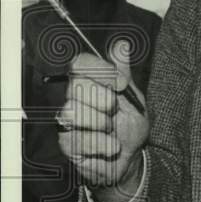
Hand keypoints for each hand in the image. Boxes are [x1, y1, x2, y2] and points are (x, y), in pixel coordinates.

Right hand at [56, 45, 148, 195]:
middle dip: (104, 100)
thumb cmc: (130, 125)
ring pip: (73, 112)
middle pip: (75, 86)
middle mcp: (73, 98)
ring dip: (101, 123)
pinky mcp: (66, 144)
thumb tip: (122, 45)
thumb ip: (124, 73)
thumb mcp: (133, 97)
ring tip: (113, 130)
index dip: (100, 70)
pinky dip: (102, 144)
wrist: (132, 156)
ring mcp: (67, 121)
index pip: (79, 63)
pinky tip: (111, 146)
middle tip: (116, 111)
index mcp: (89, 82)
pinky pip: (77, 140)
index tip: (121, 84)